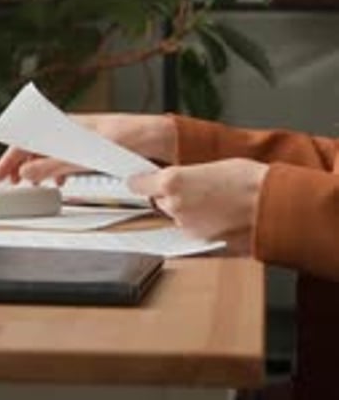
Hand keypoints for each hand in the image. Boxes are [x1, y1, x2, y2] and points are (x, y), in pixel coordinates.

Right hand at [0, 111, 176, 183]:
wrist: (158, 137)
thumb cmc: (129, 137)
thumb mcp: (88, 156)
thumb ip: (56, 164)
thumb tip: (28, 172)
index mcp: (67, 124)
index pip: (29, 136)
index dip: (11, 154)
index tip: (0, 172)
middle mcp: (71, 129)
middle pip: (36, 145)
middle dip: (19, 163)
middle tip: (8, 181)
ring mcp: (81, 139)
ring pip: (49, 152)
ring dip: (36, 168)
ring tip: (29, 184)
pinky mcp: (91, 149)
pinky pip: (65, 158)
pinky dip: (55, 170)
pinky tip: (57, 182)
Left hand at [128, 158, 268, 243]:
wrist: (270, 204)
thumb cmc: (246, 179)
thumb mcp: (209, 165)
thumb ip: (184, 174)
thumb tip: (172, 178)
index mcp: (173, 180)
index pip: (139, 184)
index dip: (140, 182)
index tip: (138, 181)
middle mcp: (175, 205)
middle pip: (158, 200)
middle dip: (169, 196)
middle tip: (192, 188)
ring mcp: (187, 227)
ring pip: (174, 216)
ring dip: (184, 211)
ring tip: (210, 201)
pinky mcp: (200, 242)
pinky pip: (190, 231)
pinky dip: (198, 224)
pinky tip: (216, 215)